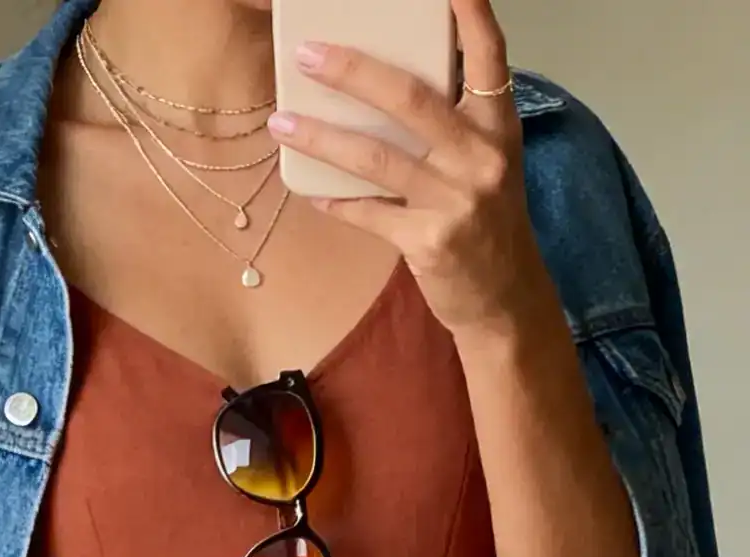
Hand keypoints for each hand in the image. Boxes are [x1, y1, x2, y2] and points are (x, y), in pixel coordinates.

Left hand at [269, 0, 548, 340]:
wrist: (504, 299)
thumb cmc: (486, 220)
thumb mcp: (487, 161)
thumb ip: (451, 123)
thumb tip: (384, 85)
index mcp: (498, 125)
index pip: (488, 54)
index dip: (469, 12)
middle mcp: (481, 156)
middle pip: (411, 98)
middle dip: (354, 72)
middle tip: (308, 55)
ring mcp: (455, 201)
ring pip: (376, 158)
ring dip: (321, 138)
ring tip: (281, 124)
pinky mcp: (429, 242)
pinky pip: (368, 214)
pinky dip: (335, 200)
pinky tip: (309, 189)